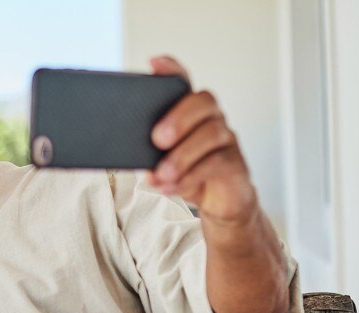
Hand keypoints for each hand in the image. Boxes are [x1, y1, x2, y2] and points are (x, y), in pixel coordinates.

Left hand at [146, 56, 257, 224]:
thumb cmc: (186, 173)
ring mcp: (226, 138)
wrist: (217, 203)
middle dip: (178, 118)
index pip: (183, 82)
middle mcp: (211, 117)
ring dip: (182, 155)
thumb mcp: (160, 159)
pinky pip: (217, 163)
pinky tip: (171, 186)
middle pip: (203, 101)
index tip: (154, 63)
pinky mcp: (236, 162)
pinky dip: (191, 176)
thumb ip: (146, 148)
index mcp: (189, 110)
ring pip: (211, 133)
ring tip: (160, 174)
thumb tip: (122, 150)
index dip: (171, 69)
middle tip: (156, 139)